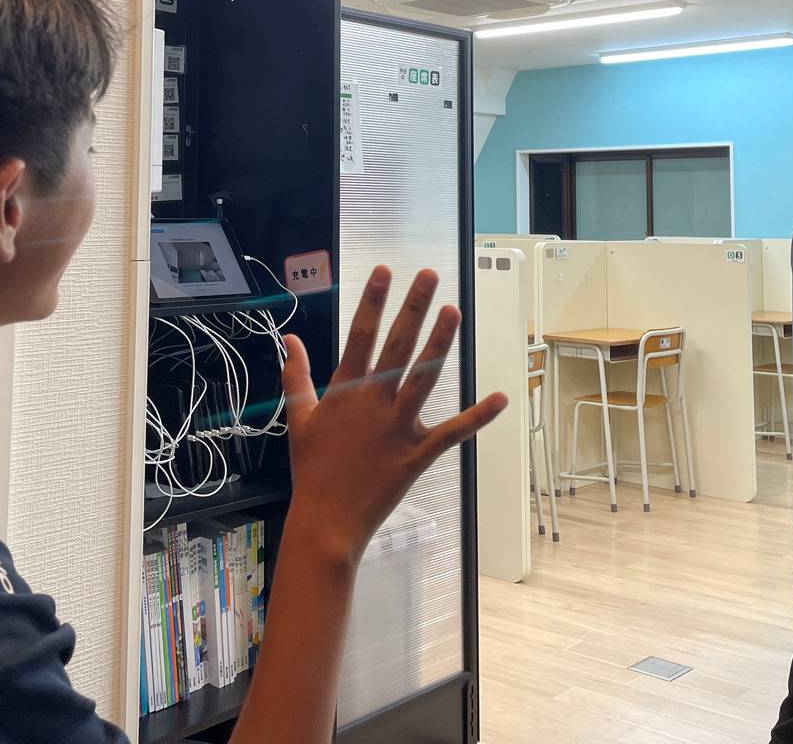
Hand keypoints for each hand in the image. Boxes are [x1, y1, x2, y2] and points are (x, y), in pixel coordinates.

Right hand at [280, 266, 507, 567]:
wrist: (326, 520)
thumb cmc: (312, 470)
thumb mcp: (300, 418)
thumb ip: (297, 376)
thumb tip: (291, 340)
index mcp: (346, 391)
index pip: (360, 335)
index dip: (373, 301)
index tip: (384, 272)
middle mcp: (375, 402)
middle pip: (398, 346)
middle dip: (414, 308)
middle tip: (429, 276)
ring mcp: (399, 426)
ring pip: (425, 377)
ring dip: (440, 343)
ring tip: (453, 311)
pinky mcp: (418, 453)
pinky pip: (453, 432)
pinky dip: (478, 417)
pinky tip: (501, 399)